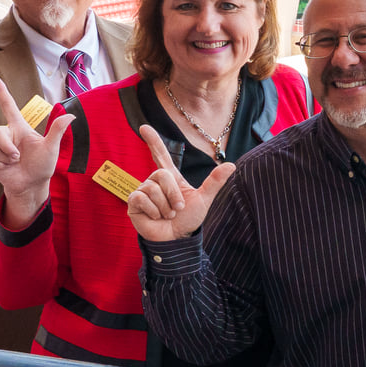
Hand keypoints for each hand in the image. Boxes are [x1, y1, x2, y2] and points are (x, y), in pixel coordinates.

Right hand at [0, 75, 73, 227]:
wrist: (32, 185)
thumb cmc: (42, 166)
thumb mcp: (51, 148)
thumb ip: (57, 131)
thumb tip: (71, 114)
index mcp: (21, 129)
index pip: (9, 107)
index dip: (1, 92)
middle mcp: (8, 135)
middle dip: (7, 146)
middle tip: (18, 156)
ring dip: (6, 157)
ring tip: (15, 163)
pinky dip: (0, 164)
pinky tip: (7, 168)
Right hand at [125, 124, 234, 241]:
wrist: (176, 239)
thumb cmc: (188, 220)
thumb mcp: (203, 199)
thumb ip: (215, 182)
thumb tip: (231, 165)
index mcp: (171, 178)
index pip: (160, 155)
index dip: (153, 141)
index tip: (144, 127)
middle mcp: (154, 182)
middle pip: (163, 174)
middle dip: (174, 195)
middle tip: (177, 209)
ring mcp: (143, 191)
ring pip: (153, 189)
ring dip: (165, 207)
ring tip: (167, 215)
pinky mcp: (133, 202)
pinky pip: (143, 199)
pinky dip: (154, 211)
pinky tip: (155, 218)